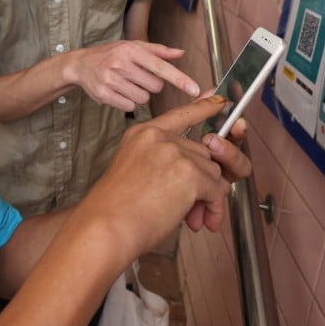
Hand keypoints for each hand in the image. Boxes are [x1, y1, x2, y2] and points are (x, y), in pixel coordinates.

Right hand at [65, 41, 200, 110]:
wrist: (81, 65)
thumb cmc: (111, 54)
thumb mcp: (133, 47)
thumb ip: (158, 51)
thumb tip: (180, 53)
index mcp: (131, 50)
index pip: (161, 67)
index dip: (180, 79)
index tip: (195, 90)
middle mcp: (120, 64)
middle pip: (155, 87)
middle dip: (151, 85)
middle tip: (138, 78)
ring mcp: (111, 80)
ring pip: (143, 98)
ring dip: (139, 94)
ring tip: (127, 84)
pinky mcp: (104, 95)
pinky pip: (129, 106)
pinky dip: (128, 102)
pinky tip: (119, 92)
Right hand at [80, 95, 240, 258]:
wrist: (106, 226)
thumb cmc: (115, 209)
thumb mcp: (135, 172)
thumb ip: (163, 163)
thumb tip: (197, 176)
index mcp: (142, 134)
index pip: (179, 114)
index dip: (202, 107)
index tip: (218, 99)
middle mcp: (158, 137)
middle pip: (201, 152)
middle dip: (203, 181)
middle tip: (195, 207)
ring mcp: (174, 151)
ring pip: (212, 172)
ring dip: (209, 196)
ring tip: (193, 216)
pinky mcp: (189, 172)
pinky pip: (216, 189)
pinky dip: (213, 207)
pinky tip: (199, 218)